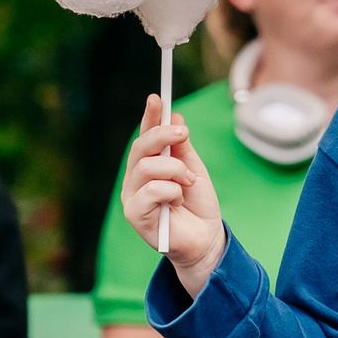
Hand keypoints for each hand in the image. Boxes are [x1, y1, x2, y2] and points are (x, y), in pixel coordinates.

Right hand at [121, 95, 227, 293]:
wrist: (206, 240)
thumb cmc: (198, 206)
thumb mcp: (194, 170)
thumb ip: (182, 148)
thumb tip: (175, 118)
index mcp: (148, 166)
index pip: (145, 137)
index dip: (150, 117)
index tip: (157, 97)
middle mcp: (135, 180)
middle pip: (140, 148)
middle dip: (162, 136)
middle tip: (184, 133)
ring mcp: (132, 197)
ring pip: (146, 167)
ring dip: (174, 170)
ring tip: (188, 182)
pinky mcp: (134, 215)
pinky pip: (150, 190)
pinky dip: (170, 190)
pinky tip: (177, 200)